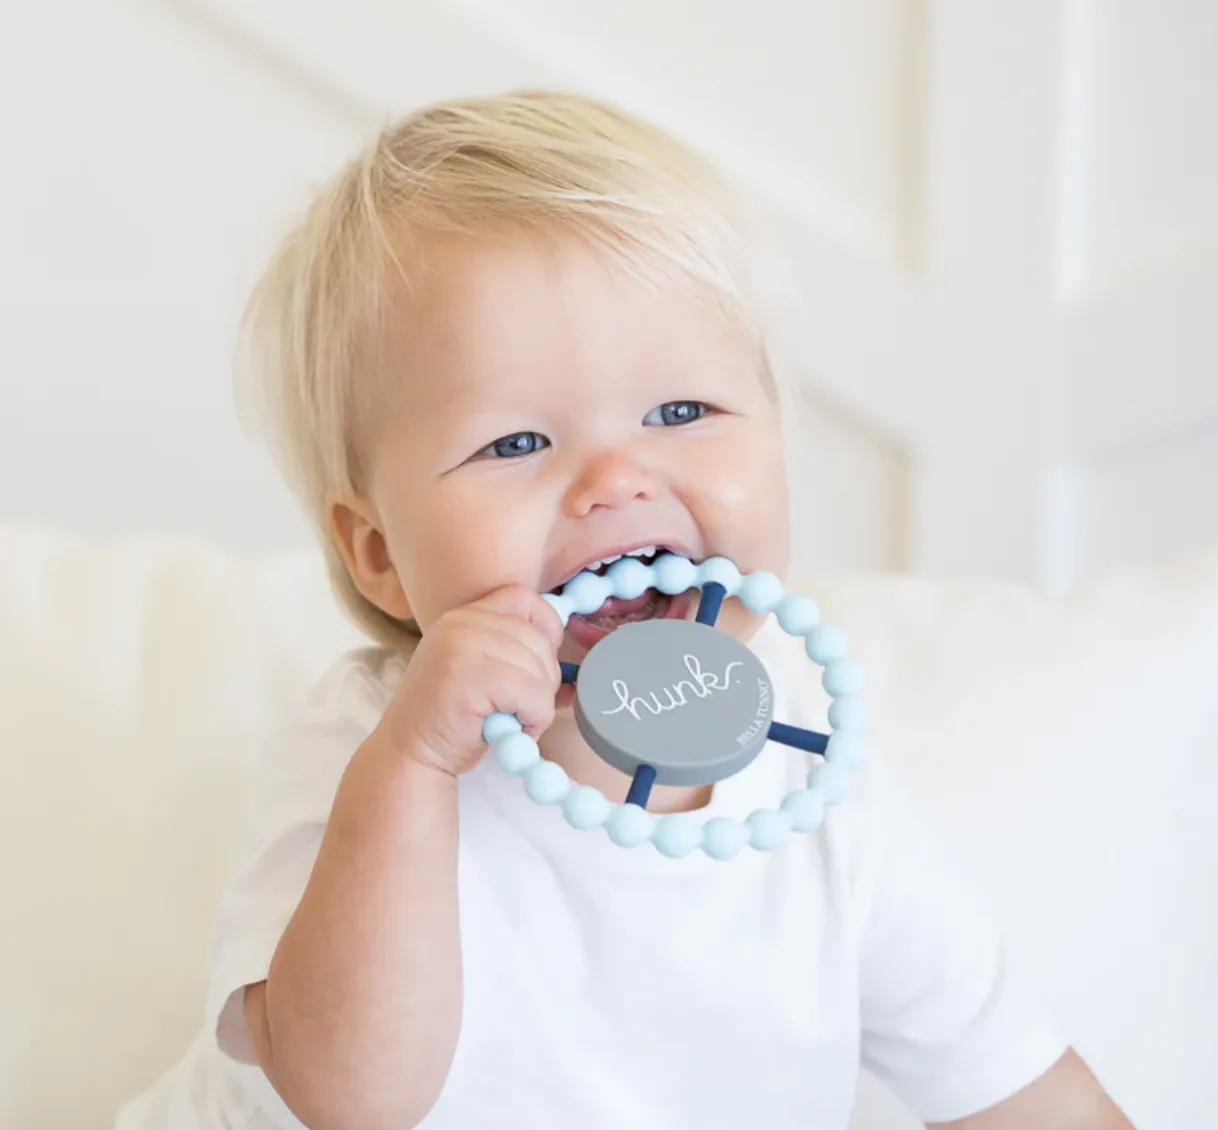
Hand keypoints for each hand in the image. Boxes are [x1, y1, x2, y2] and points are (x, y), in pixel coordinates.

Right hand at [375, 586, 563, 776]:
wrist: (410, 755)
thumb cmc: (451, 720)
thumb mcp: (481, 673)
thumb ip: (516, 657)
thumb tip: (576, 668)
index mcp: (464, 617)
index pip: (524, 599)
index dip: (547, 628)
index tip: (542, 663)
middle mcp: (462, 623)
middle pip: (537, 637)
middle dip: (545, 679)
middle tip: (525, 708)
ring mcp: (463, 646)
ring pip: (539, 669)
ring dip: (540, 704)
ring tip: (515, 722)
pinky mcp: (470, 677)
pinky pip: (532, 693)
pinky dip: (535, 717)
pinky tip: (515, 730)